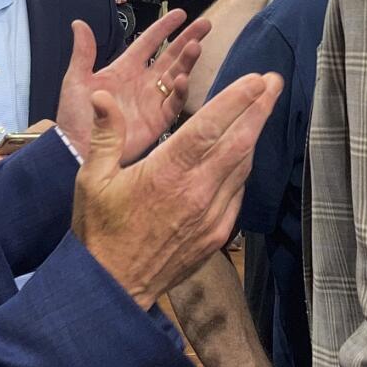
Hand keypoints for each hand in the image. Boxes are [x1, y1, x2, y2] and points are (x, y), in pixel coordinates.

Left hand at [56, 9, 209, 163]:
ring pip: (177, 75)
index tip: (180, 14)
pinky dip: (180, 91)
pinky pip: (174, 103)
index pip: (149, 43)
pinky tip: (184, 79)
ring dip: (187, 61)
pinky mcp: (157, 120)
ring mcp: (152, 101)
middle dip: (187, 40)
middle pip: (170, 56)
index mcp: (124, 69)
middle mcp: (142, 82)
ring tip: (196, 46)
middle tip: (204, 25)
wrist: (77, 149)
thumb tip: (78, 24)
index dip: (164, 28)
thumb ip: (83, 52)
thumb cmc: (75, 117)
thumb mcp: (77, 80)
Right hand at [73, 73, 281, 309]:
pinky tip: (245, 151)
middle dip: (260, 108)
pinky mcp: (217, 234)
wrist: (114, 287)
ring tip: (264, 106)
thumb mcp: (92, 179)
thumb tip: (101, 96)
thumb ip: (106, 134)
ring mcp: (211, 215)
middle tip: (274, 80)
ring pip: (243, 166)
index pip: (209, 127)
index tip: (256, 79)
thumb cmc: (100, 231)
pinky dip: (244, 166)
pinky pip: (238, 192)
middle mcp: (196, 192)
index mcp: (166, 173)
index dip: (236, 100)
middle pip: (239, 142)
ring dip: (255, 133)